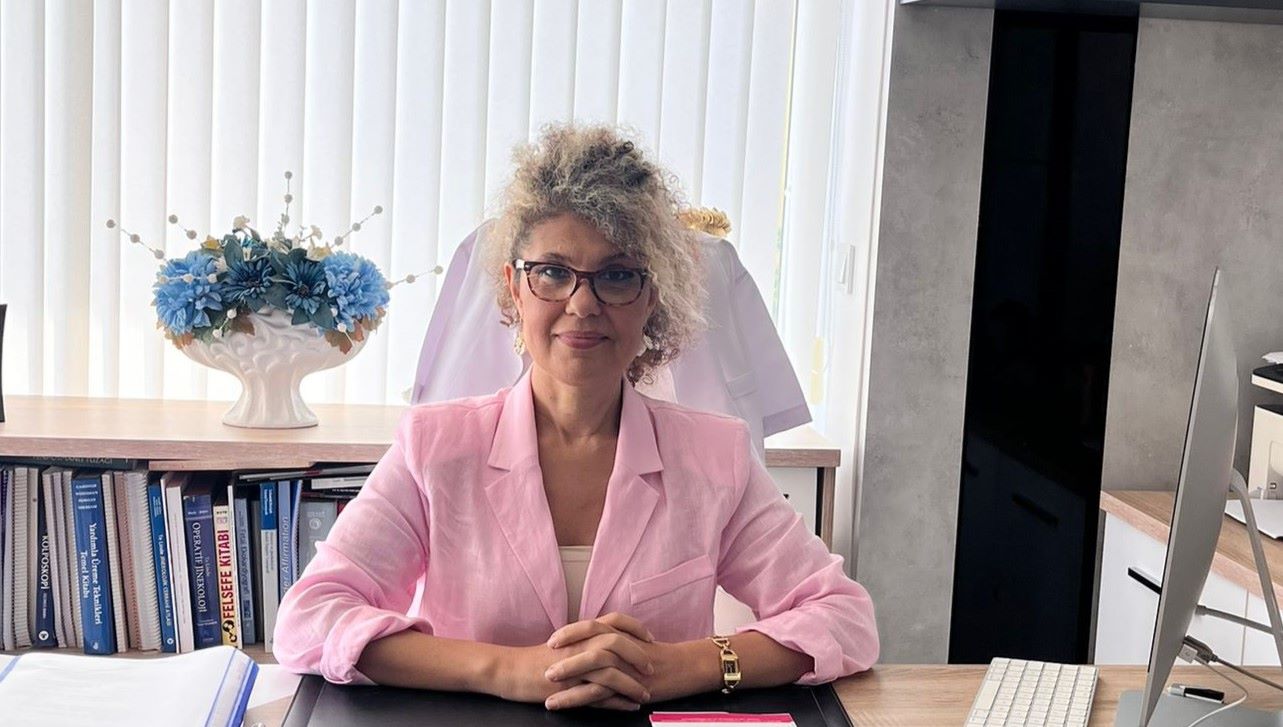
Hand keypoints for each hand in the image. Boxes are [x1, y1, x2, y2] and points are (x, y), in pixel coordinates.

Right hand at [499, 613, 655, 710]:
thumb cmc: (535, 658)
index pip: (615, 621)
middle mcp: (579, 646)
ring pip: (611, 672)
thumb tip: (607, 642)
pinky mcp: (568, 689)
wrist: (508, 670)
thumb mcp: (563, 643)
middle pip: (618, 645)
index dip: (635, 628)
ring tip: (644, 694)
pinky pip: (598, 696)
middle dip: (638, 656)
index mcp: (579, 632)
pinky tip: (628, 707)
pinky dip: (617, 703)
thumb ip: (585, 639)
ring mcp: (574, 668)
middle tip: (651, 668)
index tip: (649, 637)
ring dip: (632, 685)